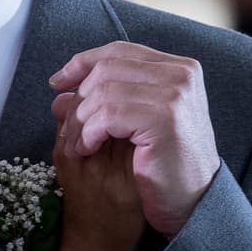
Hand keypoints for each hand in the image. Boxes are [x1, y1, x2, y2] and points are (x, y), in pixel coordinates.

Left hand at [49, 43, 220, 237]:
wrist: (193, 199)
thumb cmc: (162, 164)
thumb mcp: (133, 123)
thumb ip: (104, 99)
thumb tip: (58, 91)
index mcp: (179, 68)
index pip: (119, 51)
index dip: (82, 63)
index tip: (57, 82)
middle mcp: (181, 74)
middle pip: (106, 69)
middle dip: (78, 99)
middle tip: (69, 128)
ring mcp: (175, 94)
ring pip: (103, 92)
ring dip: (80, 121)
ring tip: (78, 144)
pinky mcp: (164, 118)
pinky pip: (107, 115)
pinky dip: (89, 133)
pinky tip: (88, 149)